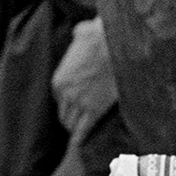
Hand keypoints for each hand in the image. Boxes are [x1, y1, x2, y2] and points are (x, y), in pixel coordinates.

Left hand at [52, 18, 118, 139]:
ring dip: (76, 127)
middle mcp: (66, 94)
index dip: (68, 100)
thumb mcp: (83, 32)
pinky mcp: (95, 109)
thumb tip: (80, 33)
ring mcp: (80, 103)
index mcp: (59, 80)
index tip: (75, 102)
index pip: (59, 98)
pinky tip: (79, 143)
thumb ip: (78, 35)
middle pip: (64, 113)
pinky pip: (84, 129)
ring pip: (72, 123)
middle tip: (78, 119)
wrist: (117, 43)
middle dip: (70, 116)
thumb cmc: (101, 35)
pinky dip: (80, 138)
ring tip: (81, 130)